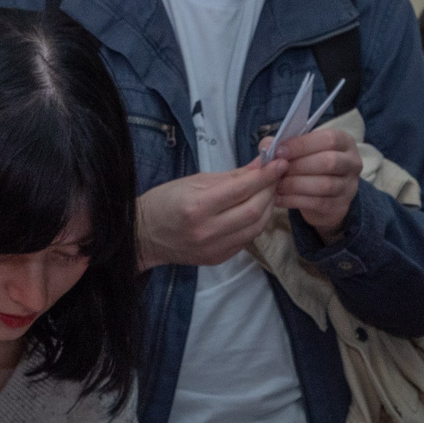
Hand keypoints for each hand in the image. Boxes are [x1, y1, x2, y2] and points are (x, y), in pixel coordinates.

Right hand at [136, 162, 283, 269]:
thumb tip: (260, 165)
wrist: (144, 236)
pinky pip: (247, 239)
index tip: (279, 164)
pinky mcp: (218, 258)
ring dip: (267, 208)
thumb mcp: (195, 181)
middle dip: (269, 191)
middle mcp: (207, 231)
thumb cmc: (165, 202)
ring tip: (266, 193)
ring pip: (256, 228)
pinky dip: (256, 223)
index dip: (265, 176)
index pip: (243, 189)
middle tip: (274, 177)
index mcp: (198, 207)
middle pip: (255, 211)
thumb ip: (231, 176)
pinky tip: (253, 211)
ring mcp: (214, 248)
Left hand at [264, 125, 360, 238]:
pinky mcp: (340, 206)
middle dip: (299, 165)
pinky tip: (278, 199)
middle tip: (277, 170)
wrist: (324, 197)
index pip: (329, 139)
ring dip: (295, 184)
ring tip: (276, 185)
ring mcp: (349, 186)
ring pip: (324, 185)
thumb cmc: (310, 166)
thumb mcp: (300, 150)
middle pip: (329, 162)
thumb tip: (266, 146)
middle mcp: (352, 163)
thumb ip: (282, 144)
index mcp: (345, 142)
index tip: (279, 151)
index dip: (302, 144)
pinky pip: (317, 203)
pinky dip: (294, 200)